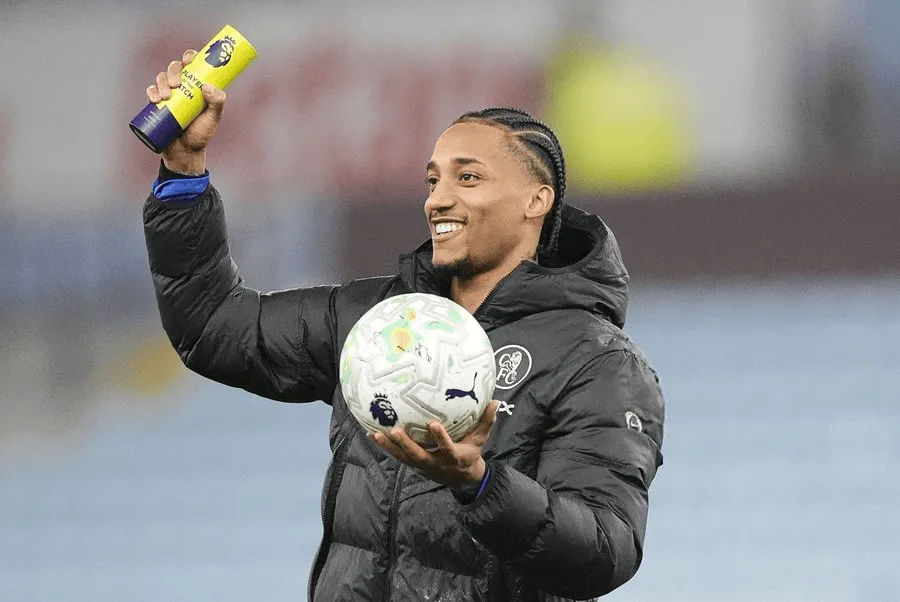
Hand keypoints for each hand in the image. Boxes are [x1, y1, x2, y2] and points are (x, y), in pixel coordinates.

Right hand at [145, 49, 226, 173]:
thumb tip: (208, 86)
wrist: (185, 152)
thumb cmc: (201, 134)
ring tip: (166, 96)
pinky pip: (150, 92)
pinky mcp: (157, 105)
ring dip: (161, 82)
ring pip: (161, 78)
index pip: (193, 65)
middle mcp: (182, 87)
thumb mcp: (213, 119)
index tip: (190, 60)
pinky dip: (151, 92)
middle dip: (173, 71)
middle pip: (175, 68)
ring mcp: (168, 95)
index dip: (190, 57)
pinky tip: (155, 99)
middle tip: (177, 84)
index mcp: (197, 86)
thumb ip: (217, 103)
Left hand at [370, 400, 498, 489]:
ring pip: (404, 457)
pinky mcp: (415, 465)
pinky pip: (398, 457)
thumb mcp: (480, 440)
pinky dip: (387, 448)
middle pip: (418, 455)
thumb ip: (486, 421)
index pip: (446, 447)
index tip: (433, 425)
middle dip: (406, 444)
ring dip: (390, 447)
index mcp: (453, 456)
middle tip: (395, 431)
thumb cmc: (470, 454)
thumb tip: (495, 401)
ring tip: (377, 434)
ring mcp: (423, 466)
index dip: (440, 438)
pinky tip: (373, 435)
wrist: (462, 480)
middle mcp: (435, 463)